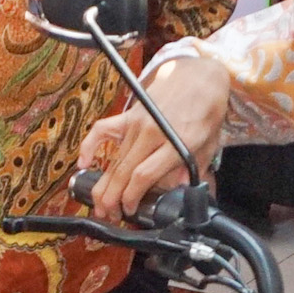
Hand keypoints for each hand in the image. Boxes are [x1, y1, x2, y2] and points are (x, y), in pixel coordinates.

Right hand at [83, 51, 233, 221]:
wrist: (200, 76)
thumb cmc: (206, 111)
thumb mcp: (210, 144)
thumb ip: (194, 168)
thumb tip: (178, 188)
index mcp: (176, 142)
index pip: (144, 175)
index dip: (132, 197)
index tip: (130, 211)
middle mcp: (153, 133)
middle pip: (124, 171)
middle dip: (113, 198)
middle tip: (110, 216)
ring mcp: (137, 122)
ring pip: (114, 159)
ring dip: (104, 185)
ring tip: (99, 204)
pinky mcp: (128, 115)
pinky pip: (102, 130)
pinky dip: (89, 146)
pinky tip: (84, 164)